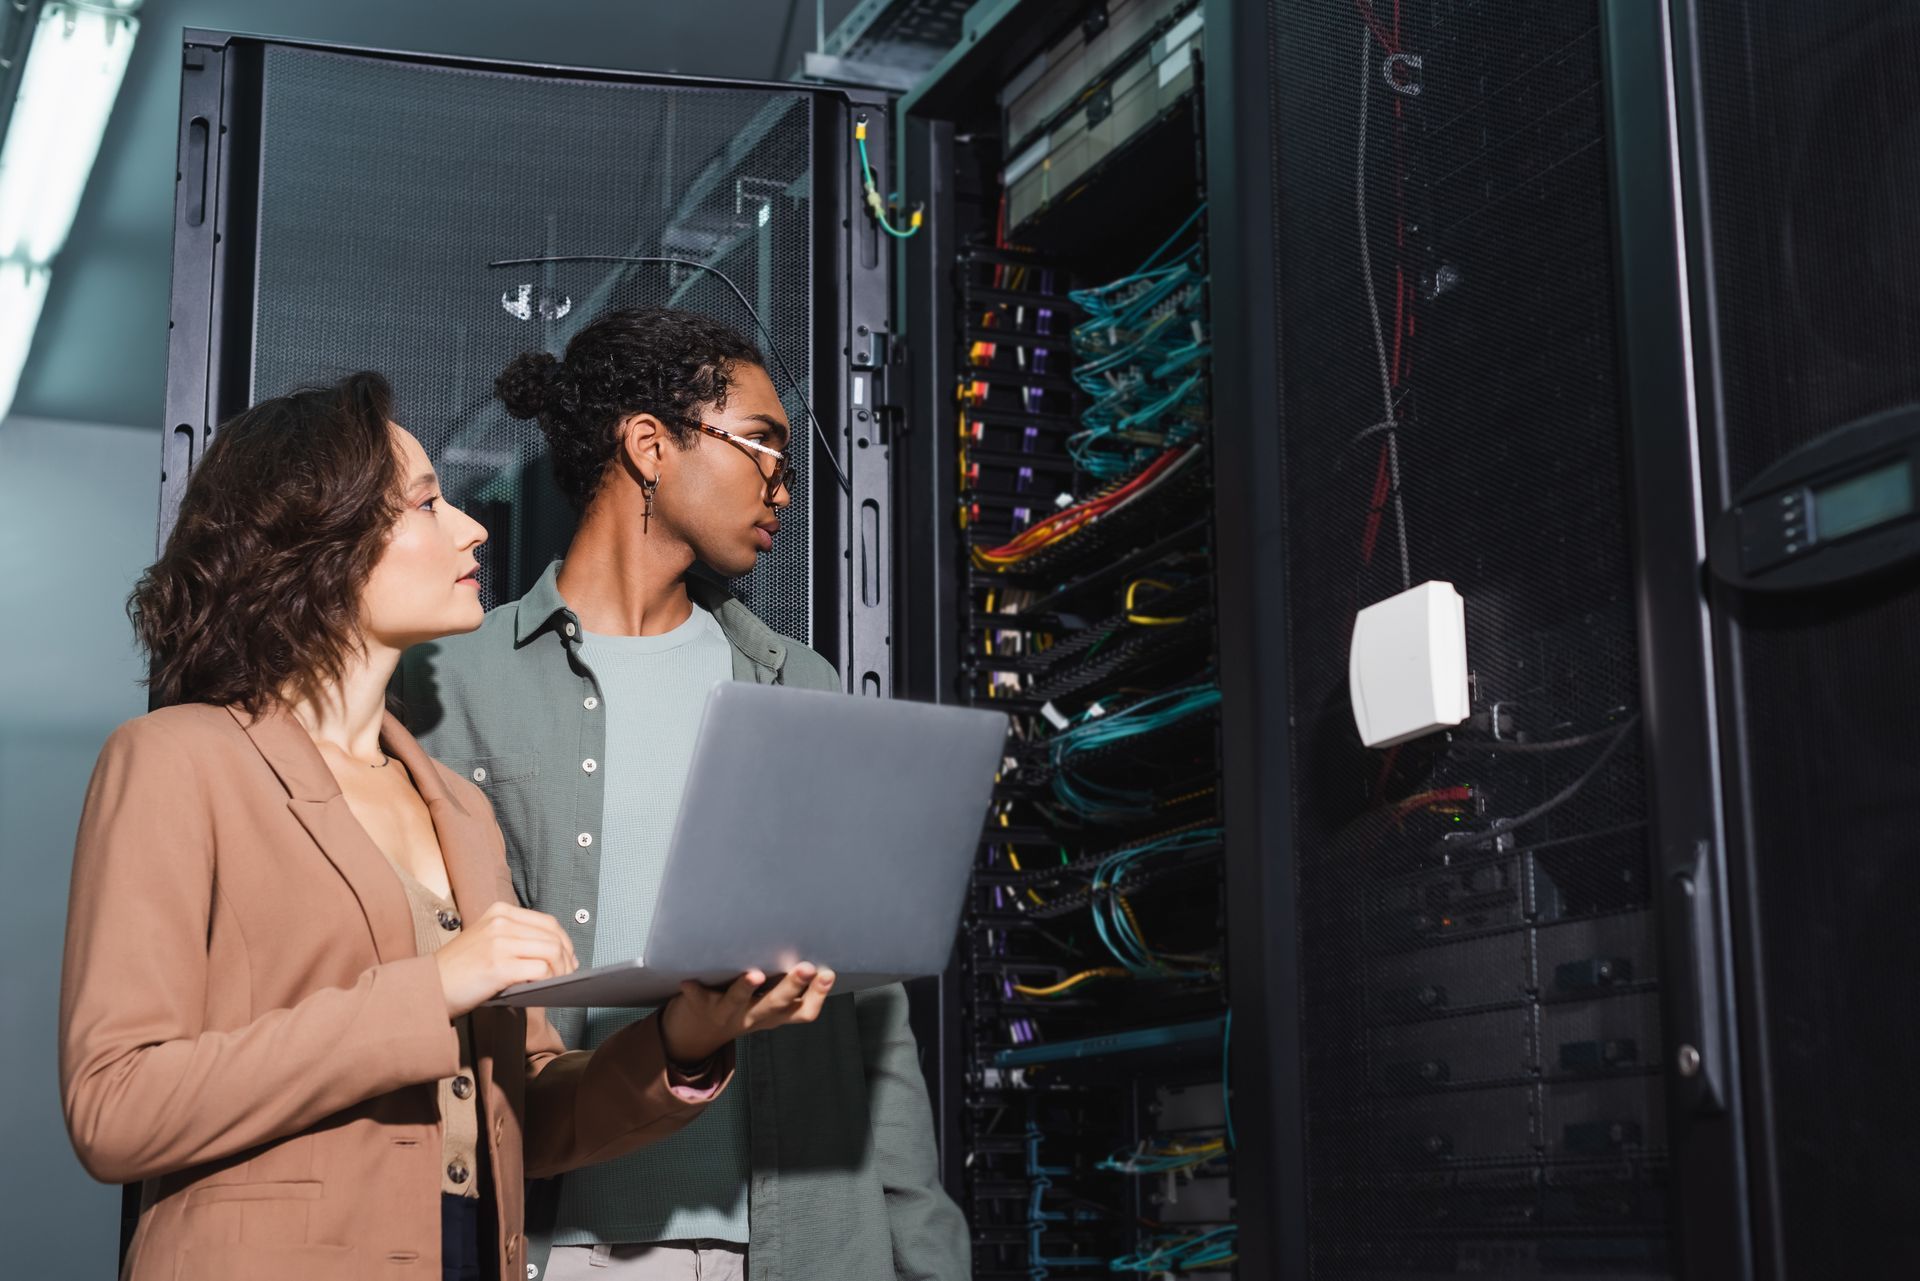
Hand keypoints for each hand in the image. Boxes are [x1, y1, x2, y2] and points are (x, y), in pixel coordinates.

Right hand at [434, 901, 578, 1017]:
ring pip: (551, 952)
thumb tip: (556, 952)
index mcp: (500, 911)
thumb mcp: (486, 940)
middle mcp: (501, 922)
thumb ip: (516, 938)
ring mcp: (499, 943)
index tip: (569, 958)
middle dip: (567, 958)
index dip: (564, 941)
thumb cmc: (458, 970)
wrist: (428, 987)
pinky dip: (548, 980)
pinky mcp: (499, 966)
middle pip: (553, 937)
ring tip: (557, 983)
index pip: (547, 922)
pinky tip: (543, 988)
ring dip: (561, 971)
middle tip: (568, 974)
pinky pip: (540, 970)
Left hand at [658, 964, 835, 1063]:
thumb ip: (784, 987)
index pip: (802, 1011)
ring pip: (739, 1002)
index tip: (828, 974)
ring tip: (754, 974)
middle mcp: (753, 1016)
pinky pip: (698, 998)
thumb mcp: (766, 1004)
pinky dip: (694, 990)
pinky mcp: (701, 1006)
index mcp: (773, 1014)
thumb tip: (809, 951)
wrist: (695, 1034)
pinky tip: (688, 981)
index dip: (818, 996)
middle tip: (807, 967)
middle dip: (793, 985)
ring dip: (746, 988)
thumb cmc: (739, 1007)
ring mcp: (727, 1012)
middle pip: (776, 1004)